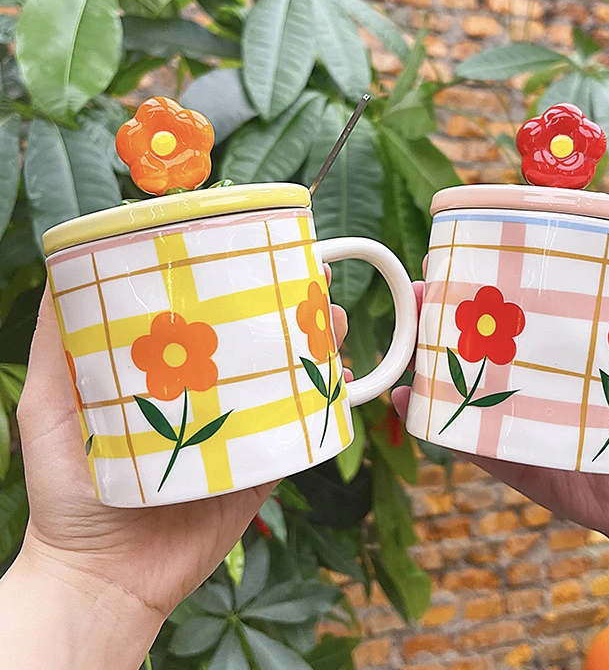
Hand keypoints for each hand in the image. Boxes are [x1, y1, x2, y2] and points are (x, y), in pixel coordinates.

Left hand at [15, 267, 348, 620]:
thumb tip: (61, 273)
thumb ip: (55, 348)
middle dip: (295, 306)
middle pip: (262, 340)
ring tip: (335, 321)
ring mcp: (241, 431)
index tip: (260, 247)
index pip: (212, 318)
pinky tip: (343, 378)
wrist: (103, 576)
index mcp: (171, 378)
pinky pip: (303, 431)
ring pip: (292, 378)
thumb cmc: (68, 492)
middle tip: (316, 281)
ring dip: (321, 345)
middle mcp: (212, 396)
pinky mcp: (262, 467)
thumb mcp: (49, 408)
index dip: (241, 280)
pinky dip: (329, 403)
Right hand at [392, 281, 608, 542]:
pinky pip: (455, 433)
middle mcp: (523, 369)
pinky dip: (425, 414)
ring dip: (421, 353)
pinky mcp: (498, 452)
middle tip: (421, 290)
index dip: (483, 272)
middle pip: (470, 332)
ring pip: (452, 375)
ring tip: (405, 336)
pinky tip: (406, 396)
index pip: (515, 299)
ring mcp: (505, 410)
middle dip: (437, 307)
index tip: (458, 248)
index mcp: (556, 342)